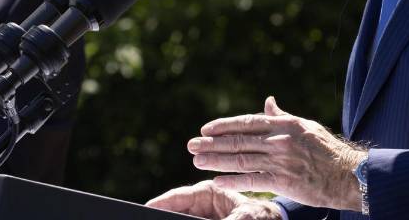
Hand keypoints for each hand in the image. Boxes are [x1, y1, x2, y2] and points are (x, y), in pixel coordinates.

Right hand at [146, 181, 281, 219]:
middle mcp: (201, 205)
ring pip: (180, 218)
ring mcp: (202, 217)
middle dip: (163, 215)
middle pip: (175, 212)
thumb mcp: (245, 217)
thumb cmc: (262, 215)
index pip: (178, 196)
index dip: (160, 203)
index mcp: (208, 192)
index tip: (146, 209)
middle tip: (148, 219)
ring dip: (171, 219)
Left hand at [188, 96, 364, 210]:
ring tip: (197, 160)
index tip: (205, 129)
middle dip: (211, 144)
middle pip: (238, 141)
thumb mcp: (304, 126)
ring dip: (216, 161)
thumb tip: (268, 101)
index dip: (223, 125)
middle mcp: (279, 140)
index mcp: (283, 124)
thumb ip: (281, 115)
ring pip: (241, 159)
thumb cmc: (326, 149)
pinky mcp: (283, 181)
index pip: (246, 122)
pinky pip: (253, 180)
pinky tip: (217, 180)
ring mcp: (280, 161)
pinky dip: (233, 180)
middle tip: (191, 145)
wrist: (348, 174)